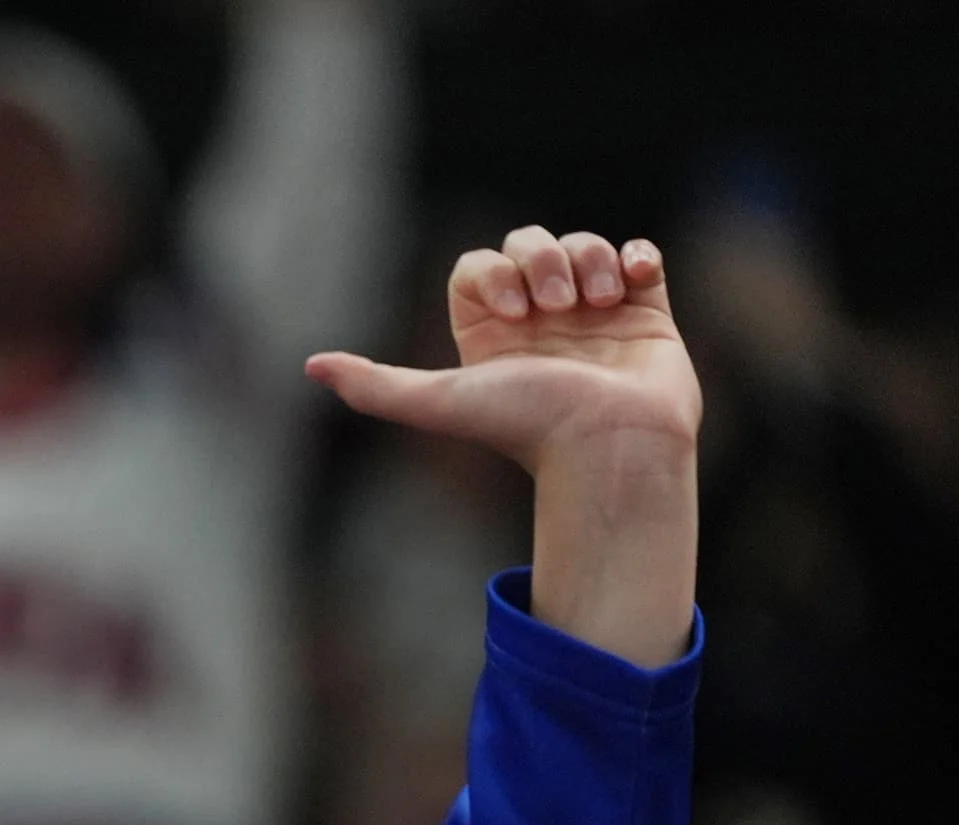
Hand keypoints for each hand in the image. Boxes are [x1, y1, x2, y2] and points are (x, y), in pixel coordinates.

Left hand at [309, 229, 700, 665]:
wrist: (612, 445)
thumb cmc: (529, 425)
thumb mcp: (440, 402)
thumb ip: (376, 387)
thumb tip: (312, 367)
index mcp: (490, 338)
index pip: (478, 268)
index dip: (492, 271)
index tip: (511, 309)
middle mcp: (540, 324)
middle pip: (530, 245)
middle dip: (543, 258)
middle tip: (556, 305)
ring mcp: (594, 317)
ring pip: (584, 246)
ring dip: (591, 258)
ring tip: (600, 301)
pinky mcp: (646, 313)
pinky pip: (640, 258)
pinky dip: (637, 257)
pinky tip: (633, 281)